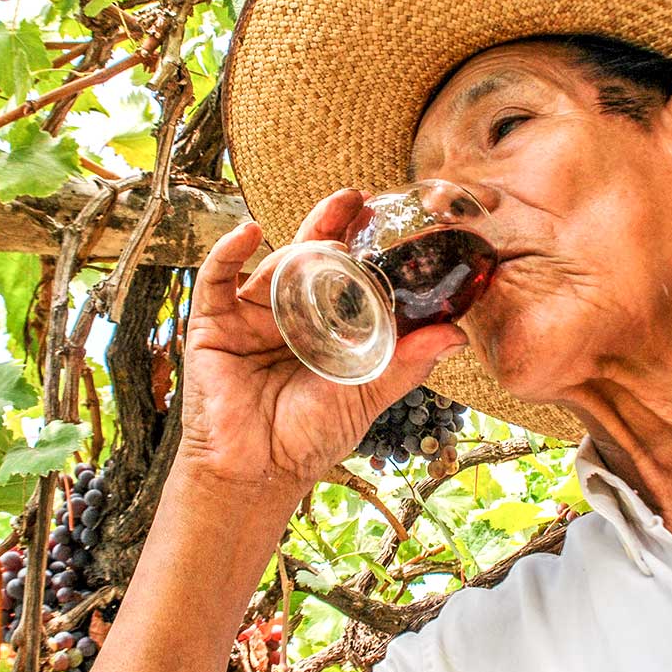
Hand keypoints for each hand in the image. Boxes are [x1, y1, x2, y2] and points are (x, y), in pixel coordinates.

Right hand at [178, 189, 469, 494]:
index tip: (384, 212)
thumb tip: (457, 335)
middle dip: (333, 224)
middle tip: (358, 198)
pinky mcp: (214, 323)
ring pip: (273, 262)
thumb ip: (407, 361)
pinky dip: (228, 251)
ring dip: (299, 242)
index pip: (344, 274)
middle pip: (310, 257)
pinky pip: (216, 278)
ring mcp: (249, 316)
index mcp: (323, 327)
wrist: (257, 472)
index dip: (361, 241)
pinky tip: (248, 231)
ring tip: (329, 234)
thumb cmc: (310, 436)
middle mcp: (287, 314)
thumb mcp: (368, 393)